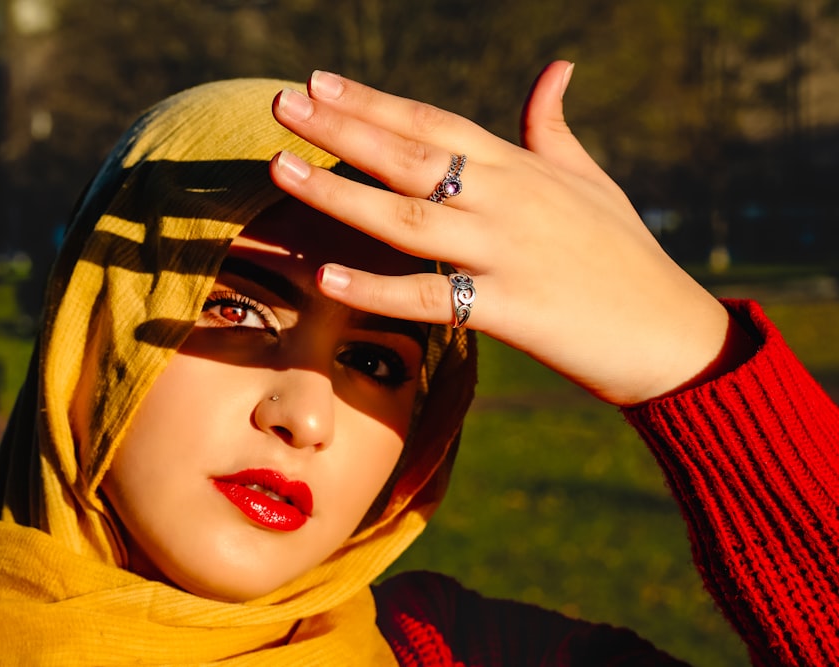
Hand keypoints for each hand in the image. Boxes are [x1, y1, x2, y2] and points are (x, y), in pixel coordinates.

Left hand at [268, 62, 751, 405]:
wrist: (670, 332)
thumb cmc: (625, 253)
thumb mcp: (590, 178)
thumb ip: (553, 127)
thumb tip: (556, 68)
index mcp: (520, 166)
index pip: (432, 122)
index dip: (372, 101)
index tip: (319, 83)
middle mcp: (507, 199)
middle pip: (409, 155)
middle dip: (340, 128)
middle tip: (280, 105)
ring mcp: (507, 252)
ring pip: (406, 217)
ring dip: (338, 193)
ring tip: (281, 169)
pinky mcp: (510, 309)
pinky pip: (430, 296)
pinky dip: (376, 288)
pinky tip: (326, 275)